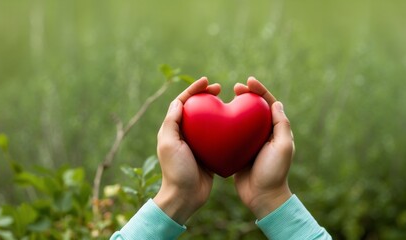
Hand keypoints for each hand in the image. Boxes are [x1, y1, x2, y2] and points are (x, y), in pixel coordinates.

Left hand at [154, 77, 219, 223]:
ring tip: (228, 100)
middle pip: (196, 108)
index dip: (194, 89)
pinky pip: (218, 136)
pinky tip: (236, 122)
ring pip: (208, 120)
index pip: (182, 103)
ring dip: (217, 108)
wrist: (185, 197)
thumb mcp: (169, 144)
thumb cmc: (176, 171)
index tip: (207, 82)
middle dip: (206, 95)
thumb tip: (179, 101)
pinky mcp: (209, 153)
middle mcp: (185, 134)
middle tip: (219, 89)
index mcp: (173, 130)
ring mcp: (197, 144)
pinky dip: (225, 126)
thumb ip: (172, 122)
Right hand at [233, 77, 294, 218]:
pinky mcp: (237, 150)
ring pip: (240, 118)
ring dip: (233, 106)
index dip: (259, 90)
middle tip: (235, 88)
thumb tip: (275, 102)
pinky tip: (214, 118)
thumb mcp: (282, 147)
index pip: (268, 103)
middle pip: (253, 107)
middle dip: (246, 95)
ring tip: (224, 97)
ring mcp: (249, 141)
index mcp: (275, 129)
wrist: (262, 197)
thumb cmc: (274, 172)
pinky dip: (223, 123)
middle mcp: (262, 133)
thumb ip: (281, 124)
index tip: (248, 81)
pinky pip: (230, 133)